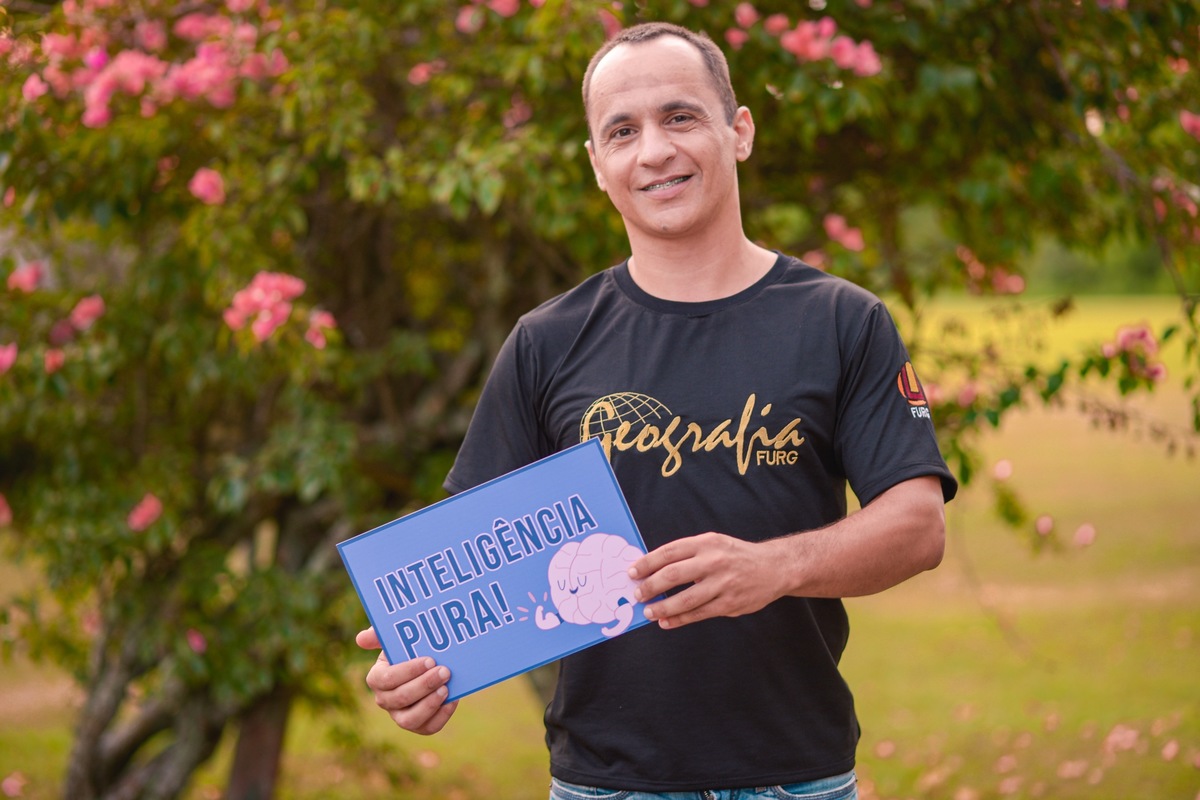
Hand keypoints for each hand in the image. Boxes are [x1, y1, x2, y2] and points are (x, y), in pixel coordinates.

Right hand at [355, 627, 458, 734]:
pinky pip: (428, 728)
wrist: (430, 665)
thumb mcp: (395, 639)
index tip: (430, 660)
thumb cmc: (409, 650)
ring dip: (430, 704)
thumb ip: (379, 634)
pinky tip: (452, 701)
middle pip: (401, 698)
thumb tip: (361, 639)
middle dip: (424, 685)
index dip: (408, 671)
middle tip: (444, 671)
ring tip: (446, 688)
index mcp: (376, 678)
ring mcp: (400, 716)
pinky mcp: (418, 726)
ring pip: (410, 719)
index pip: (386, 679)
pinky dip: (441, 716)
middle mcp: (385, 700)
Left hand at [628, 532, 785, 629]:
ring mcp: (723, 584)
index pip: (669, 552)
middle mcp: (714, 561)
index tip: (632, 572)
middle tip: (637, 594)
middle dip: (650, 586)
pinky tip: (666, 621)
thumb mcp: (713, 544)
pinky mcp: (729, 603)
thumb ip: (687, 554)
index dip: (647, 563)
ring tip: (649, 611)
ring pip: (685, 599)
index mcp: (706, 543)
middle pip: (673, 575)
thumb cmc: (735, 555)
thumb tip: (653, 569)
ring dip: (662, 607)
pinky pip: (698, 614)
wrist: (774, 567)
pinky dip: (679, 619)